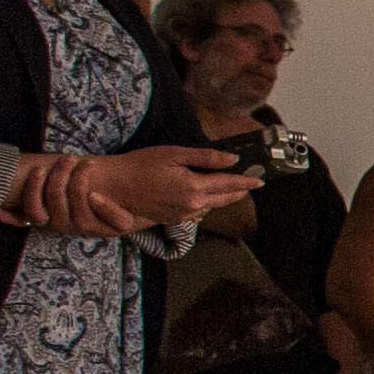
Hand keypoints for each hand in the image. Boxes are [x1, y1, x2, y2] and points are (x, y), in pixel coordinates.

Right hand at [82, 143, 264, 227]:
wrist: (113, 187)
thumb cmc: (140, 165)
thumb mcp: (174, 154)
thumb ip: (206, 158)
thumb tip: (232, 159)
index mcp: (193, 187)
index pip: (229, 184)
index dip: (246, 181)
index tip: (261, 180)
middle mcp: (191, 205)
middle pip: (225, 199)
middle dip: (240, 191)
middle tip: (253, 183)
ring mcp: (182, 215)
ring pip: (212, 206)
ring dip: (225, 197)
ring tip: (236, 187)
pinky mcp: (173, 219)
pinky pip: (198, 211)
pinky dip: (208, 202)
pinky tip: (209, 195)